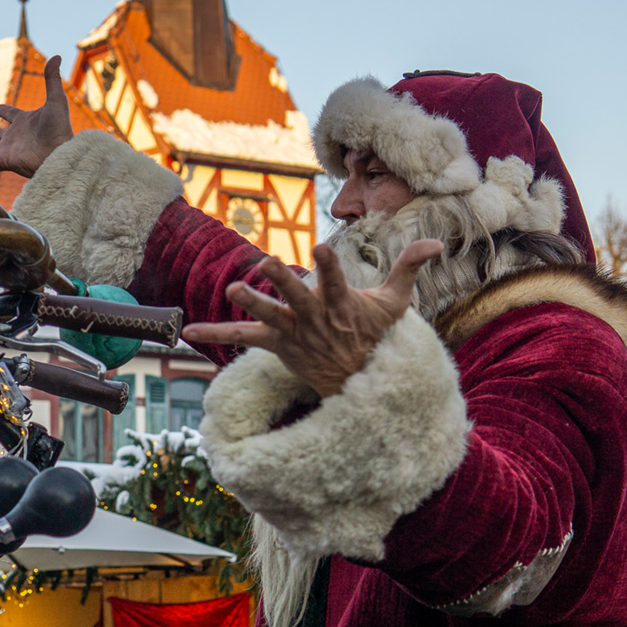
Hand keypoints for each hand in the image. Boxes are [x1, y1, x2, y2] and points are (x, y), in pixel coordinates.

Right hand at [0, 55, 74, 179]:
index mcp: (24, 121)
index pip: (10, 114)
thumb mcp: (56, 101)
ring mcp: (9, 150)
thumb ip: (52, 79)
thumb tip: (57, 56)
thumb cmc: (62, 130)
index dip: (3, 110)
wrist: (62, 154)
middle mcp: (14, 137)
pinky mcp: (6, 162)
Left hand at [181, 241, 442, 396]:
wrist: (358, 382)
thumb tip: (436, 243)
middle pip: (297, 297)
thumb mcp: (396, 303)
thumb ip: (410, 267)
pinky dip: (216, 331)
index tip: (320, 248)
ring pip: (270, 315)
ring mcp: (294, 332)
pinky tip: (189, 329)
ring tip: (232, 289)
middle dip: (283, 280)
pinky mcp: (277, 344)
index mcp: (342, 304)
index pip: (336, 281)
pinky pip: (242, 337)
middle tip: (269, 262)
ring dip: (250, 303)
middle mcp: (315, 318)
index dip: (328, 266)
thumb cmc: (375, 336)